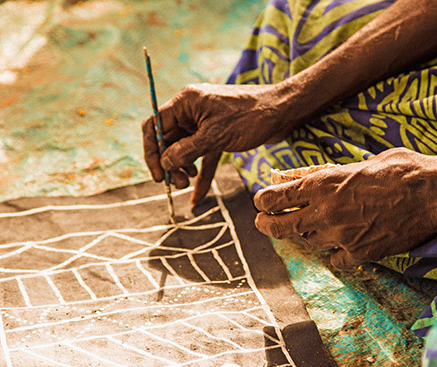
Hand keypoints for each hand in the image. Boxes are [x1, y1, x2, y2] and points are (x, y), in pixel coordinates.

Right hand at [142, 83, 295, 203]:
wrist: (283, 111)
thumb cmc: (251, 117)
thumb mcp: (215, 137)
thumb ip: (187, 151)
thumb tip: (165, 163)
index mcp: (186, 102)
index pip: (155, 126)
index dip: (152, 151)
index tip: (159, 175)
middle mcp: (192, 110)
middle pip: (168, 139)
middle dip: (170, 163)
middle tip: (177, 184)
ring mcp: (205, 121)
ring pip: (184, 148)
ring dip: (183, 168)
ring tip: (186, 184)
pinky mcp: (219, 133)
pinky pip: (203, 155)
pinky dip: (201, 172)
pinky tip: (198, 195)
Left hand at [253, 149, 436, 268]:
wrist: (435, 194)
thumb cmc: (400, 170)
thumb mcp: (356, 163)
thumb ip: (318, 173)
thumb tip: (286, 176)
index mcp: (323, 184)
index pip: (275, 198)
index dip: (263, 202)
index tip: (261, 202)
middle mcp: (326, 212)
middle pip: (280, 227)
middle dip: (266, 224)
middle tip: (262, 222)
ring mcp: (342, 237)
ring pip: (308, 243)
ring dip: (306, 234)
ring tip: (311, 225)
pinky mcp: (360, 254)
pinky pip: (335, 260)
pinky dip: (334, 253)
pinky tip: (341, 242)